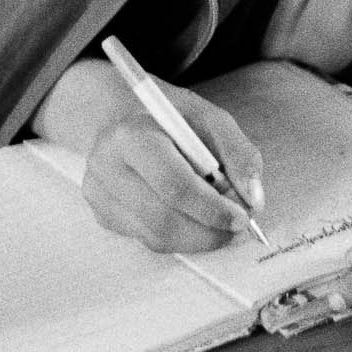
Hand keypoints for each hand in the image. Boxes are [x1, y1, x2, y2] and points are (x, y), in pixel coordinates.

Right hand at [51, 63, 265, 251]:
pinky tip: (190, 215)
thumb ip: (239, 154)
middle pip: (163, 219)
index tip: (242, 217)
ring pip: (156, 236)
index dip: (212, 208)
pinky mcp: (101, 213)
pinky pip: (147, 238)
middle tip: (237, 226)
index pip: (174, 186)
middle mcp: (107, 166)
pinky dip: (179, 235)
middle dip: (209, 230)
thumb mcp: (210, 119)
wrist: (121, 113)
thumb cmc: (168, 116)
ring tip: (218, 220)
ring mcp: (99, 194)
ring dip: (197, 237)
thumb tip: (253, 199)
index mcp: (132, 135)